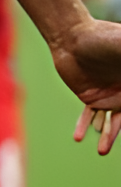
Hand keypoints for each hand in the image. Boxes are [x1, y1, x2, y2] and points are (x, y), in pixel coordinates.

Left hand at [54, 18, 120, 153]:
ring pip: (111, 122)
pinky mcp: (89, 97)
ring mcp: (108, 96)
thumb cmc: (99, 36)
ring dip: (108, 137)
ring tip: (102, 151)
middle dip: (119, 131)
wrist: (70, 35)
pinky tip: (79, 137)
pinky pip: (90, 116)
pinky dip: (85, 126)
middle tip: (109, 147)